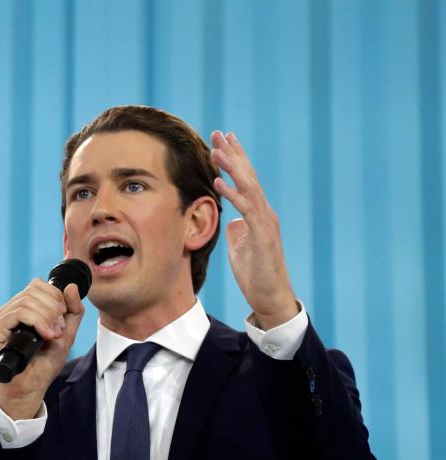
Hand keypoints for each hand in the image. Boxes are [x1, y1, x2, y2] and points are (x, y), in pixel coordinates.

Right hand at [0, 279, 85, 418]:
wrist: (30, 388)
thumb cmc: (43, 365)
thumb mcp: (65, 334)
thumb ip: (72, 311)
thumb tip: (70, 286)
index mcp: (20, 308)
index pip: (37, 285)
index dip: (55, 297)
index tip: (62, 319)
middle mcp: (7, 311)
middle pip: (33, 290)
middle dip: (53, 307)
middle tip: (58, 330)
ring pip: (27, 300)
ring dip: (47, 316)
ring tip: (53, 335)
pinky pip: (19, 313)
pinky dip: (37, 321)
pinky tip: (45, 336)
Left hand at [210, 131, 297, 328]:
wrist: (271, 297)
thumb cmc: (256, 274)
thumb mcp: (241, 248)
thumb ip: (238, 231)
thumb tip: (232, 220)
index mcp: (258, 214)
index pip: (246, 180)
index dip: (236, 160)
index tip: (223, 140)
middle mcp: (264, 213)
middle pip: (248, 177)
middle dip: (234, 154)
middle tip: (220, 132)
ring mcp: (265, 223)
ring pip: (248, 189)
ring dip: (231, 169)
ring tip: (216, 150)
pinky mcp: (262, 237)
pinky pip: (246, 211)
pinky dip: (232, 195)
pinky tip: (218, 183)